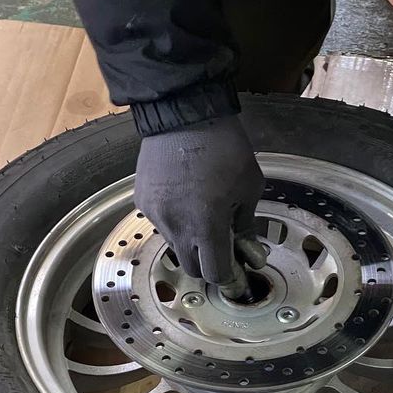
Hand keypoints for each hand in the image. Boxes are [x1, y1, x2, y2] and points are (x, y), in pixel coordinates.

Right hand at [134, 116, 267, 298]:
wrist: (185, 115)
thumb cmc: (223, 147)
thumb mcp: (249, 187)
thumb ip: (247, 225)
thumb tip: (249, 250)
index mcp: (207, 225)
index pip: (215, 273)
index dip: (228, 277)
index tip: (235, 272)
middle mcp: (177, 226)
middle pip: (191, 268)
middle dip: (207, 264)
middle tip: (221, 248)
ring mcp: (156, 215)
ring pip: (174, 246)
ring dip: (190, 241)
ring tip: (202, 214)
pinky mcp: (143, 202)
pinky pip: (160, 223)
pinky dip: (174, 220)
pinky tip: (185, 199)